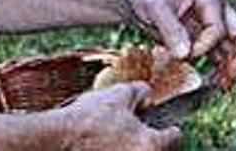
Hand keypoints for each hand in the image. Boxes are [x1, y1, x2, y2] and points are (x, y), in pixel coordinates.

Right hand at [58, 82, 181, 149]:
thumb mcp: (117, 95)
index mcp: (151, 143)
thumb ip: (138, 91)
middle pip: (158, 149)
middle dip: (150, 139)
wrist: (60, 137)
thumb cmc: (90, 118)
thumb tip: (147, 91)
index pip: (174, 136)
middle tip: (137, 130)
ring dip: (133, 146)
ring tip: (118, 137)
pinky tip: (106, 144)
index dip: (170, 127)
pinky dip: (117, 148)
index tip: (169, 126)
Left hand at [125, 0, 235, 87]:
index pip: (217, 28)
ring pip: (234, 47)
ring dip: (231, 67)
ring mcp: (213, 22)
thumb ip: (170, 29)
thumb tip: (185, 55)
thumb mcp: (153, 7)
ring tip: (221, 86)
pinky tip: (213, 82)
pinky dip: (220, 68)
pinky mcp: (204, 36)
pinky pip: (220, 54)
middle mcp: (216, 8)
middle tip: (229, 78)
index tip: (183, 56)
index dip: (204, 46)